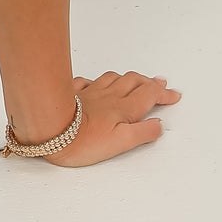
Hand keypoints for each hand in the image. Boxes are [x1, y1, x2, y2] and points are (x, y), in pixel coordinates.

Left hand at [35, 70, 182, 166]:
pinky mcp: (70, 93)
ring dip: (127, 78)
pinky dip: (97, 81)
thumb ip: (143, 133)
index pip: (150, 95)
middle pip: (134, 81)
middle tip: (159, 83)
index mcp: (123, 108)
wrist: (47, 128)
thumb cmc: (82, 140)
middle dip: (149, 82)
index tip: (173, 95)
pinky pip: (87, 81)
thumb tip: (158, 125)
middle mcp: (108, 96)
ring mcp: (89, 92)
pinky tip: (95, 84)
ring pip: (113, 78)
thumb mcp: (121, 143)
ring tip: (134, 80)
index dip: (164, 94)